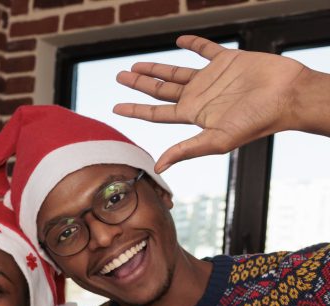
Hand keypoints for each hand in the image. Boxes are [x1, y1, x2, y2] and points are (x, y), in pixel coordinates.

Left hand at [113, 35, 309, 171]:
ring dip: (156, 67)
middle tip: (119, 76)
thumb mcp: (217, 140)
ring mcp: (212, 78)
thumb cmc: (257, 122)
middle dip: (139, 84)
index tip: (115, 107)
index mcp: (193, 115)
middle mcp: (199, 97)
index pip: (156, 113)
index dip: (134, 109)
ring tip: (135, 65)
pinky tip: (179, 41)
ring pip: (176, 71)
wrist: (288, 96)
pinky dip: (192, 44)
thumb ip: (186, 150)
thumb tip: (158, 167)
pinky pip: (205, 50)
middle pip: (160, 90)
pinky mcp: (227, 60)